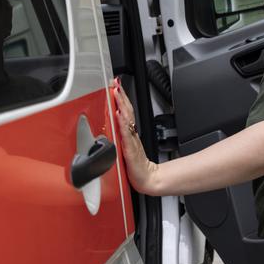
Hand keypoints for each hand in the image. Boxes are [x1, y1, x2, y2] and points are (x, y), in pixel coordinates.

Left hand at [111, 78, 160, 194]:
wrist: (147, 180)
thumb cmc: (136, 166)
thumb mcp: (127, 148)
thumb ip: (123, 136)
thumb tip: (116, 125)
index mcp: (129, 133)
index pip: (125, 111)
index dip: (121, 97)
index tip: (116, 85)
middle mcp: (131, 134)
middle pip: (127, 110)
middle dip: (121, 95)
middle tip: (116, 83)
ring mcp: (131, 140)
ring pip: (126, 119)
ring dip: (121, 104)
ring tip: (116, 92)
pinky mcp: (129, 149)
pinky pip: (125, 134)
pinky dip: (122, 123)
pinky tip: (119, 115)